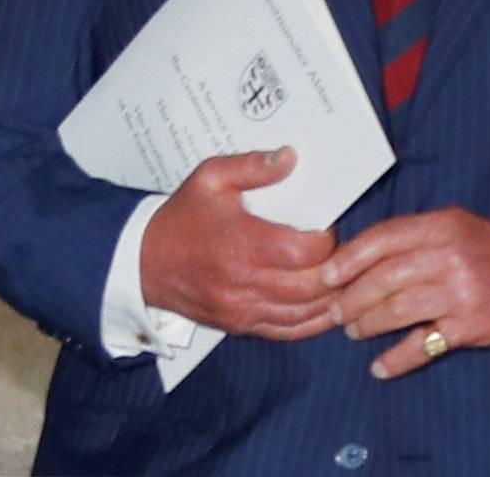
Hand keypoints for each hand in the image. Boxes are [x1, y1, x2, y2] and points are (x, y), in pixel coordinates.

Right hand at [140, 147, 337, 338]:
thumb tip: (290, 157)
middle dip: (339, 270)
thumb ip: (252, 166)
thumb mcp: (210, 178)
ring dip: (332, 298)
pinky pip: (286, 332)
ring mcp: (241, 309)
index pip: (304, 252)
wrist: (141, 261)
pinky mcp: (238, 325)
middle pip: (312, 286)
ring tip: (346, 278)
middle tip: (349, 254)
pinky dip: (313, 322)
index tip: (328, 227)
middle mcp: (244, 283)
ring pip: (305, 313)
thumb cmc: (181, 217)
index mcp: (241, 244)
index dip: (327, 241)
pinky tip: (329, 307)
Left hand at [324, 206, 489, 378]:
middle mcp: (450, 255)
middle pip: (382, 278)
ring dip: (366, 325)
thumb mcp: (460, 227)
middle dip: (351, 298)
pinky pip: (420, 346)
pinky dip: (395, 360)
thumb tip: (360, 257)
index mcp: (444, 225)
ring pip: (395, 311)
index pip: (383, 238)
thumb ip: (417, 237)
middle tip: (337, 312)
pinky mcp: (469, 325)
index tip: (326, 276)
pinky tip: (380, 367)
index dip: (348, 259)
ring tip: (355, 331)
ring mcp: (460, 292)